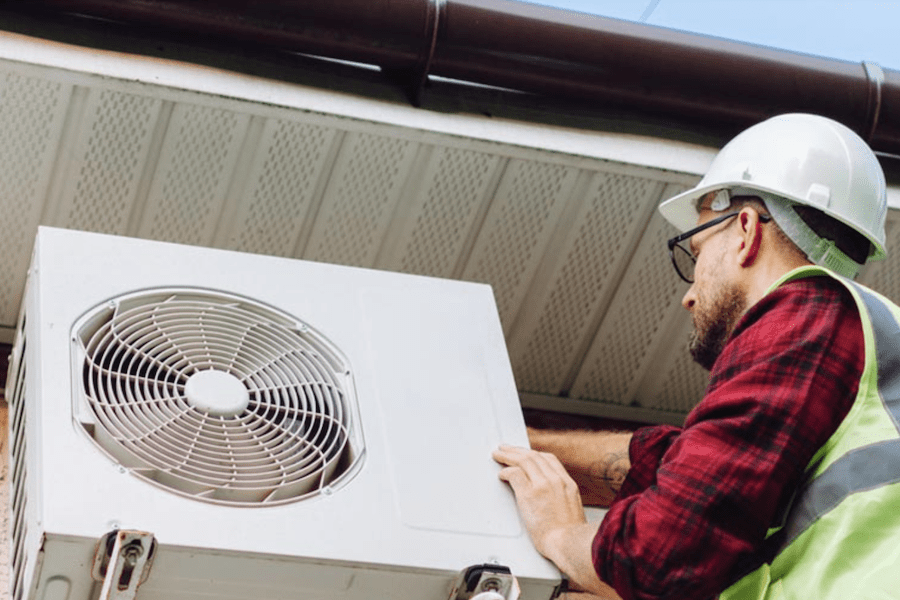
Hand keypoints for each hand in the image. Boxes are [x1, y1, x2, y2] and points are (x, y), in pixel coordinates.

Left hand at [492, 445, 620, 597]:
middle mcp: (556, 480)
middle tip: (506, 449)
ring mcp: (542, 485)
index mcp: (568, 484)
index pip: (549, 459)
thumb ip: (562, 499)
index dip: (534, 454)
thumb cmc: (569, 536)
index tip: (525, 454)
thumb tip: (552, 501)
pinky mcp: (529, 494)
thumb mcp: (572, 510)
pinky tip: (501, 475)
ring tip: (498, 455)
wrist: (568, 544)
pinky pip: (514, 475)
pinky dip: (506, 472)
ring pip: (523, 461)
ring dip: (508, 456)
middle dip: (517, 451)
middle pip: (533, 457)